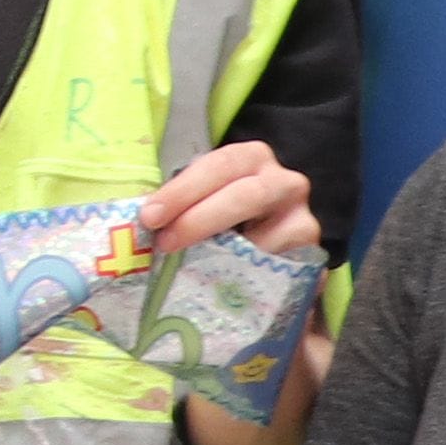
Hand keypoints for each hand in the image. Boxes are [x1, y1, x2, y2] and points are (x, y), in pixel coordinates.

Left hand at [144, 141, 325, 261]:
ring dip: (221, 252)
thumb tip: (135, 224)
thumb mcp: (200, 206)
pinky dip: (246, 276)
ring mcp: (303, 220)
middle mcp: (284, 183)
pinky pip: (276, 267)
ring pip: (265, 232)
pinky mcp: (310, 258)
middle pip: (245, 194)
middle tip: (164, 242)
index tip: (150, 216)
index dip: (183, 190)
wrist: (266, 263)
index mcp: (251, 160)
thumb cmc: (222, 225)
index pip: (219, 164)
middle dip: (199, 218)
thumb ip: (176, 209)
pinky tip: (221, 284)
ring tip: (187, 267)